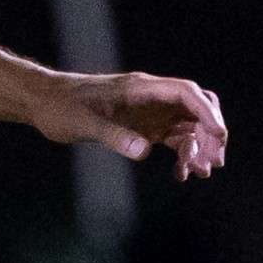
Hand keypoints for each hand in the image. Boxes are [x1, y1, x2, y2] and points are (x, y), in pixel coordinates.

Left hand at [34, 72, 227, 180]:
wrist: (43, 103)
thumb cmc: (60, 108)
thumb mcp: (82, 123)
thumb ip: (113, 136)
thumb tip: (144, 152)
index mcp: (141, 88)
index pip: (186, 93)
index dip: (207, 112)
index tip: (219, 136)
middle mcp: (151, 97)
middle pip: (196, 108)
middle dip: (210, 133)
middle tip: (213, 163)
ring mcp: (149, 111)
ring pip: (188, 125)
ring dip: (199, 147)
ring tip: (200, 173)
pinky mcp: (143, 126)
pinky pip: (173, 138)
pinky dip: (183, 155)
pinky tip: (182, 174)